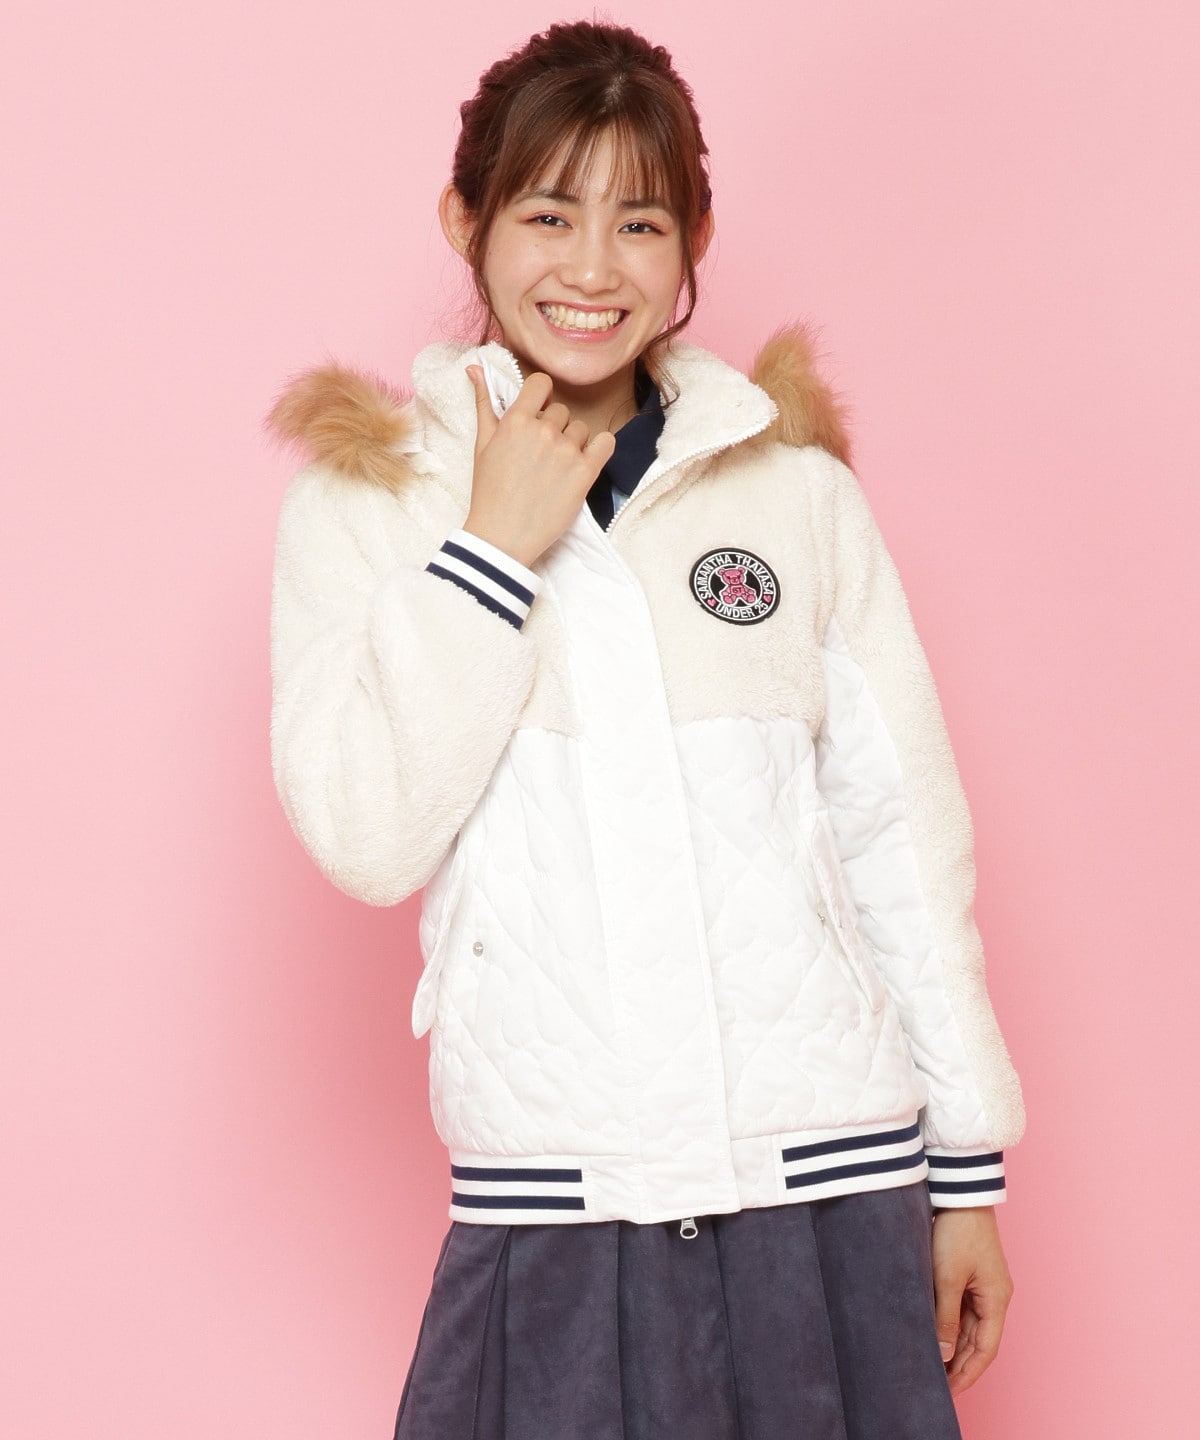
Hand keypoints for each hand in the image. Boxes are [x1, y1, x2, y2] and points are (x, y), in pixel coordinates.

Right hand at [462, 367, 615, 568]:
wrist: (502, 536)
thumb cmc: (489, 491)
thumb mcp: (482, 444)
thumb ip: (484, 403)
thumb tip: (475, 368)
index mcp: (516, 420)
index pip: (542, 383)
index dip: (540, 397)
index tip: (537, 413)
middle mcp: (544, 430)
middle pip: (561, 411)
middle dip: (553, 428)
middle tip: (540, 455)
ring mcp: (567, 451)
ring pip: (581, 429)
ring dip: (572, 443)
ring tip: (556, 468)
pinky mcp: (585, 472)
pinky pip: (606, 443)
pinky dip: (599, 448)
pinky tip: (585, 461)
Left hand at [930, 1206, 1013, 1395]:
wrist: (959, 1190)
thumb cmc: (957, 1230)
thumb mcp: (947, 1277)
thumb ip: (945, 1318)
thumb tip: (944, 1355)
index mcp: (997, 1300)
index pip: (985, 1350)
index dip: (968, 1374)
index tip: (948, 1393)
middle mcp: (995, 1296)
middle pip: (979, 1341)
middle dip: (960, 1365)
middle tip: (936, 1384)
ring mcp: (983, 1284)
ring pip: (970, 1326)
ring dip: (954, 1346)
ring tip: (932, 1364)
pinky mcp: (970, 1272)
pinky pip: (962, 1308)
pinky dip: (950, 1325)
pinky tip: (934, 1333)